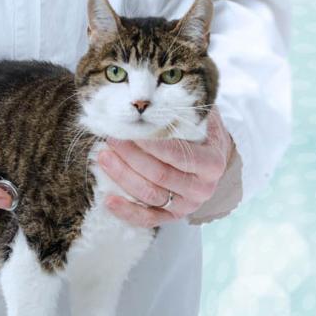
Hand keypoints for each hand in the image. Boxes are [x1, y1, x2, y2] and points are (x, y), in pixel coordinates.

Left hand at [97, 113, 233, 227]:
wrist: (211, 158)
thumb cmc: (201, 133)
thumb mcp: (200, 117)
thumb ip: (184, 108)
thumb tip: (154, 96)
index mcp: (211, 163)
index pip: (177, 155)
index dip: (150, 144)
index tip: (129, 130)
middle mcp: (202, 189)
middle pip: (159, 175)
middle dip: (130, 156)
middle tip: (112, 138)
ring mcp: (186, 206)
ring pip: (149, 195)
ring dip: (122, 176)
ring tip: (103, 157)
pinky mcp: (172, 217)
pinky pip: (147, 219)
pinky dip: (126, 211)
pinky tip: (108, 200)